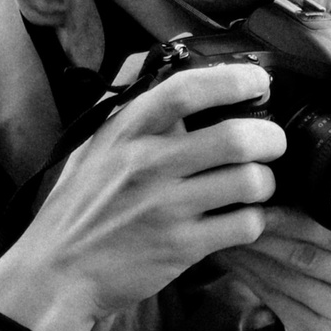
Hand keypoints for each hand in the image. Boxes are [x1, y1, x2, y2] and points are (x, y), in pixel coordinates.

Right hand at [0, 64, 283, 330]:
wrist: (57, 272)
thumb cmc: (79, 207)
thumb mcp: (91, 146)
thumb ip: (124, 106)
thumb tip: (152, 58)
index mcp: (125, 133)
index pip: (186, 91)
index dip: (233, 79)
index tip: (258, 81)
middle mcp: (147, 165)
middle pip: (236, 138)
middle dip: (271, 138)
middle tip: (273, 142)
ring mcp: (166, 208)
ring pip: (250, 182)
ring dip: (266, 182)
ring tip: (257, 185)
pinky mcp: (182, 247)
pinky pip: (245, 225)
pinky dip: (256, 220)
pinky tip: (244, 218)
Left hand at [211, 206, 330, 330]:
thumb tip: (278, 190)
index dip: (291, 214)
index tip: (258, 199)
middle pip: (310, 251)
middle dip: (265, 230)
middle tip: (231, 211)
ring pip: (289, 275)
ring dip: (251, 252)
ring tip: (225, 232)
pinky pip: (278, 299)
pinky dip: (251, 277)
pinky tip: (234, 262)